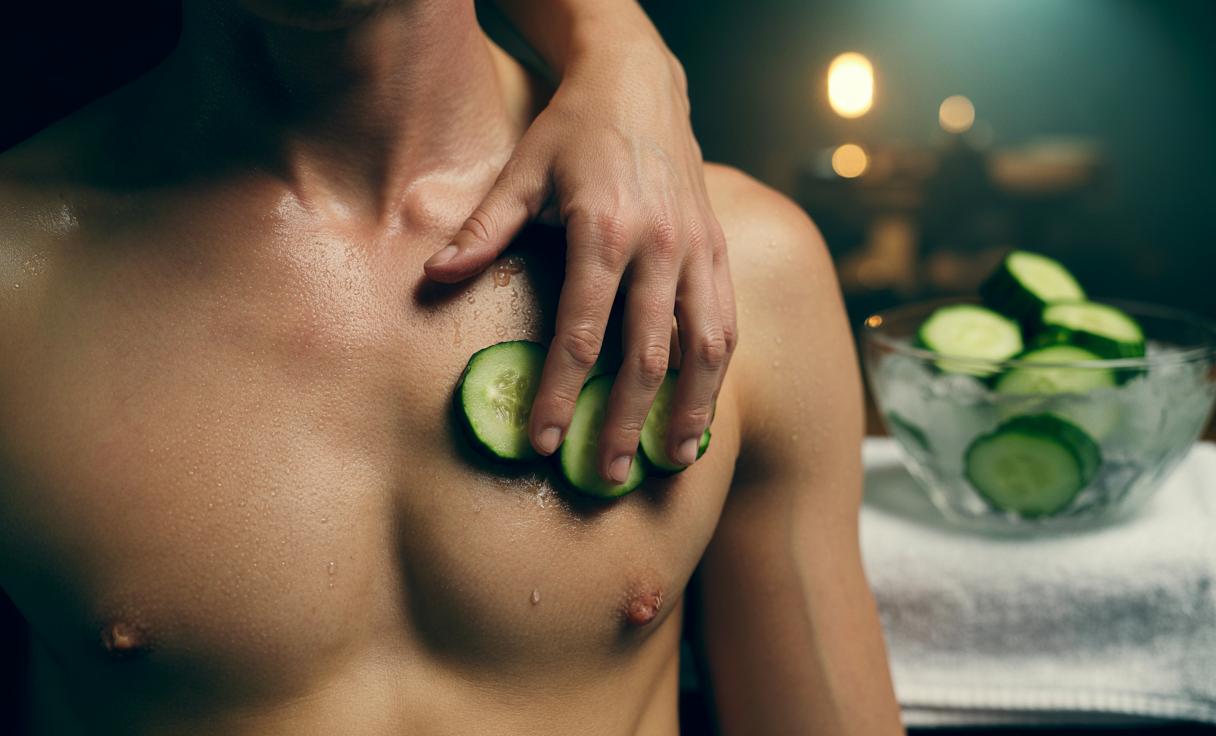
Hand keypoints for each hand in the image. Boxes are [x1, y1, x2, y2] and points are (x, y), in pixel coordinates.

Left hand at [424, 39, 735, 482]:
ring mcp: (697, 249)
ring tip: (674, 458)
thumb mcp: (519, 171)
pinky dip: (716, 370)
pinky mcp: (719, 249)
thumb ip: (481, 231)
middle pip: (648, 353)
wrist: (640, 82)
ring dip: (691, 407)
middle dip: (627, 420)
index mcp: (605, 230)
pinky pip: (725, 321)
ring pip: (704, 345)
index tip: (547, 441)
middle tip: (609, 474)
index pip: (583, 332)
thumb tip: (433, 279)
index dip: (564, 392)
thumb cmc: (573, 130)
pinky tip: (702, 406)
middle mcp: (660, 245)